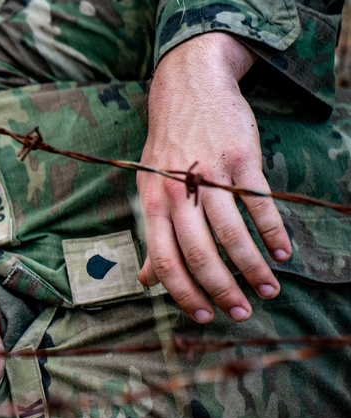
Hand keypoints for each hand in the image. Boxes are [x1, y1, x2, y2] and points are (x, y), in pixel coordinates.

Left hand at [137, 32, 290, 322]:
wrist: (188, 86)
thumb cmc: (168, 147)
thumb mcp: (149, 188)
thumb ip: (151, 236)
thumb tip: (146, 281)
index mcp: (152, 205)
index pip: (165, 261)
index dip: (184, 294)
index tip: (203, 317)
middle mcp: (178, 193)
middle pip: (200, 254)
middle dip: (223, 290)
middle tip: (242, 312)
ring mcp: (210, 175)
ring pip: (232, 234)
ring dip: (254, 268)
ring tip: (269, 290)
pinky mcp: (241, 159)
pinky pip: (260, 203)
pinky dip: (273, 231)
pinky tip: (283, 252)